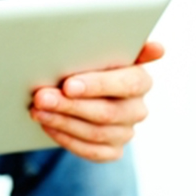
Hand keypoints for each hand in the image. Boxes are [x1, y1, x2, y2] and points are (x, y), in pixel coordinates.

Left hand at [30, 42, 163, 161]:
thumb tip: (158, 49)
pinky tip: (48, 125)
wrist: (82, 88)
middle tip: (41, 97)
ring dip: (62, 122)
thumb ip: (122, 43)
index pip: (126, 84)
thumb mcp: (102, 49)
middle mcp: (138, 109)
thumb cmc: (91, 64)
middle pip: (106, 112)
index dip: (97, 86)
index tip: (68, 85)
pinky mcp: (113, 150)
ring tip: (37, 110)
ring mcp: (126, 132)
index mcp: (141, 80)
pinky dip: (66, 139)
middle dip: (69, 105)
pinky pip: (91, 152)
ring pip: (95, 133)